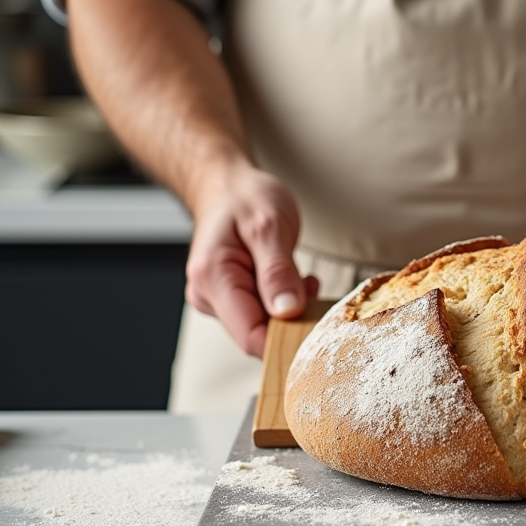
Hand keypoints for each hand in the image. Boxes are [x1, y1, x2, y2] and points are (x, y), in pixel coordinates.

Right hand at [184, 164, 318, 356]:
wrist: (227, 186)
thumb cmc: (244, 198)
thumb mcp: (269, 226)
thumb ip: (278, 271)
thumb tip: (287, 312)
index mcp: (213, 279)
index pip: (251, 337)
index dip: (286, 339)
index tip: (316, 323)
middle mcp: (209, 296)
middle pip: (259, 335)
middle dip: (292, 320)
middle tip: (309, 286)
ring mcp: (219, 300)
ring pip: (264, 326)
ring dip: (291, 309)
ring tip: (299, 276)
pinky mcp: (232, 299)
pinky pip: (265, 314)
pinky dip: (286, 303)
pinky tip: (293, 282)